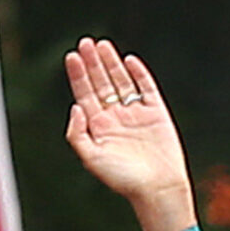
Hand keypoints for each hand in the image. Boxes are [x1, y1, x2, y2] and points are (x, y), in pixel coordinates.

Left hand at [63, 39, 193, 211]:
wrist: (157, 188)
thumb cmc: (123, 179)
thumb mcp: (91, 158)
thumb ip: (77, 134)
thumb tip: (75, 107)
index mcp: (98, 127)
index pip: (85, 94)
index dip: (78, 75)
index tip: (72, 57)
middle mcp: (115, 118)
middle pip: (101, 83)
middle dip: (93, 63)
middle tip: (85, 42)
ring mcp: (136, 114)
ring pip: (121, 82)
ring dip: (111, 63)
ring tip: (102, 44)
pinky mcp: (157, 114)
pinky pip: (147, 88)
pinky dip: (139, 74)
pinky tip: (129, 60)